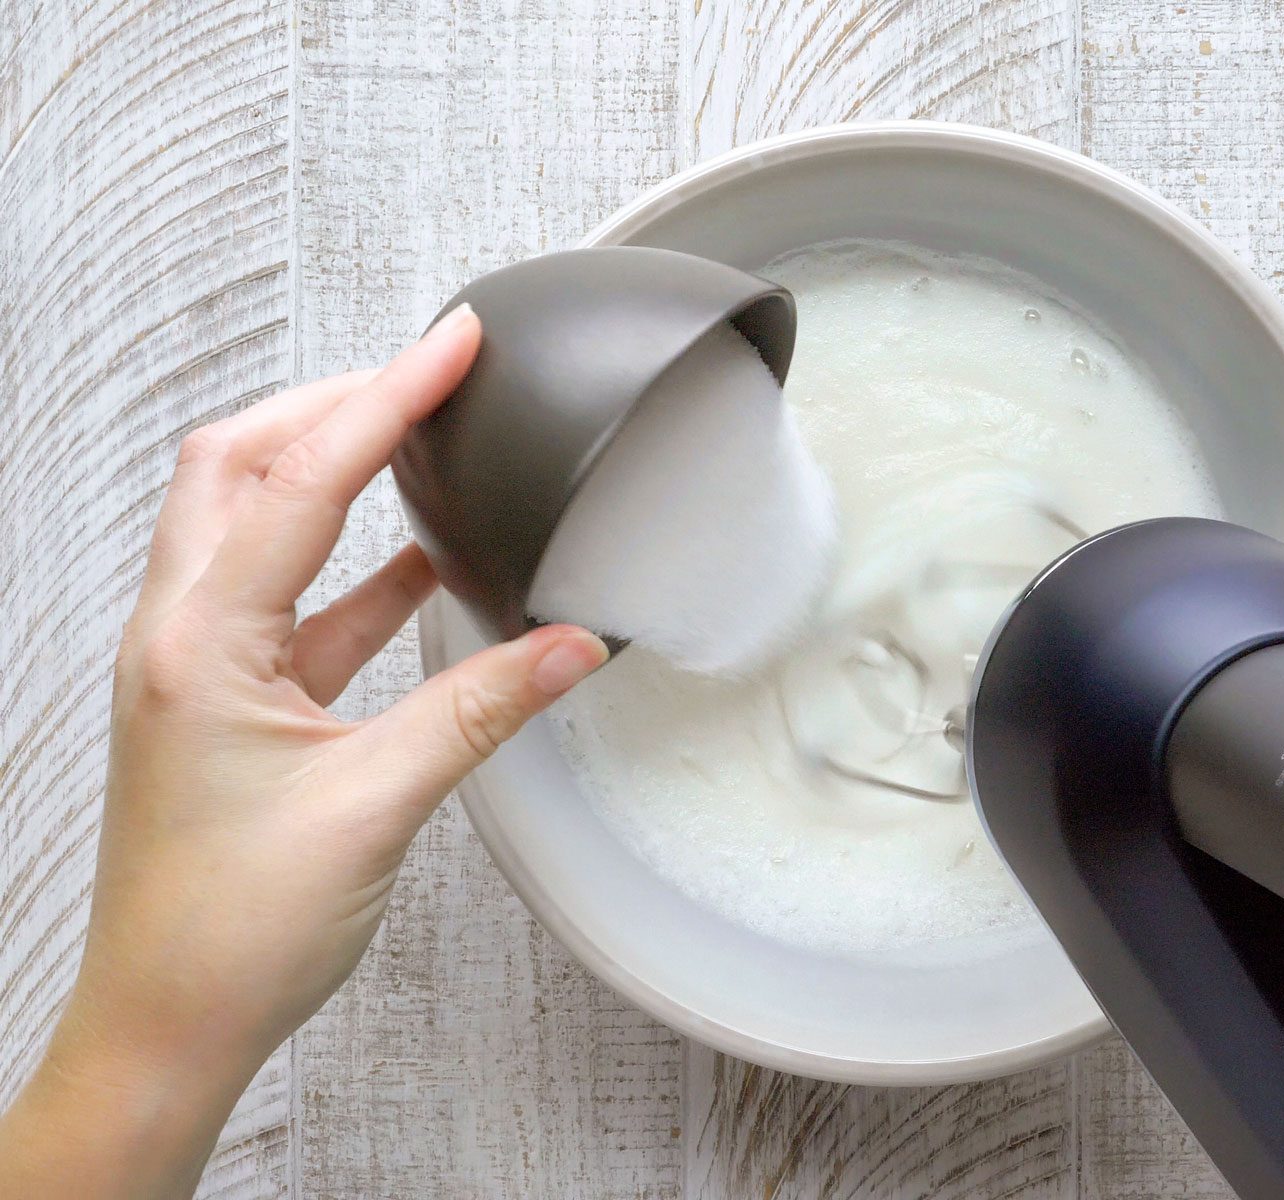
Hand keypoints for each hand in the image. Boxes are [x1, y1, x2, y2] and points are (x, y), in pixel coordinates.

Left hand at [0, 305, 608, 1198]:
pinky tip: (420, 564)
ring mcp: (202, 668)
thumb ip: (480, 710)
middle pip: (240, 466)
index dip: (385, 402)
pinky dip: (357, 569)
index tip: (449, 346)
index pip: (300, 481)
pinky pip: (297, 602)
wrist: (168, 1024)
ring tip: (424, 441)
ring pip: (259, 525)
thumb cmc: (232, 929)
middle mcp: (183, 637)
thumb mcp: (377, 806)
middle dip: (331, 403)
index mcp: (199, 644)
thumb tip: (570, 645)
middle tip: (426, 372)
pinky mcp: (233, 705)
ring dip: (334, 473)